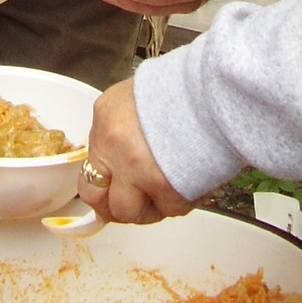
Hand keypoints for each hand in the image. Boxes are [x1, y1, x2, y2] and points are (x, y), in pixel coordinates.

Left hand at [78, 78, 192, 223]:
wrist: (214, 91)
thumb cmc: (182, 90)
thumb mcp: (133, 99)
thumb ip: (117, 132)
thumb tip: (114, 162)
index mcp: (106, 121)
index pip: (87, 174)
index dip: (101, 190)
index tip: (108, 197)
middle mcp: (115, 147)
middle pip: (104, 201)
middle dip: (119, 206)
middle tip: (134, 203)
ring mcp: (138, 170)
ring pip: (133, 213)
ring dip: (149, 207)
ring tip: (166, 190)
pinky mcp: (166, 188)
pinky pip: (168, 211)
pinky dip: (178, 201)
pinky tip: (186, 182)